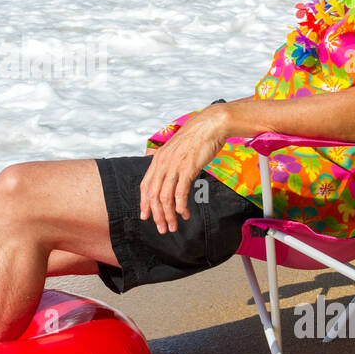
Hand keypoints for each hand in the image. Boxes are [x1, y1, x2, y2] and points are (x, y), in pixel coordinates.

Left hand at [138, 105, 228, 233]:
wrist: (210, 125)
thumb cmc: (196, 138)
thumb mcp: (176, 149)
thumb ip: (168, 162)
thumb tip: (166, 176)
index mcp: (158, 159)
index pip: (145, 185)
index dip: (144, 203)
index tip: (145, 217)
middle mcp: (162, 163)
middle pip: (153, 195)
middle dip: (156, 215)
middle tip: (162, 228)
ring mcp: (174, 166)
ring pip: (165, 197)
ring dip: (168, 215)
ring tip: (173, 226)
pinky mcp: (187, 169)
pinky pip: (180, 193)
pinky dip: (181, 207)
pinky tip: (184, 213)